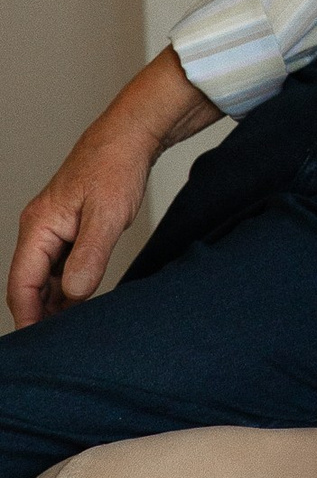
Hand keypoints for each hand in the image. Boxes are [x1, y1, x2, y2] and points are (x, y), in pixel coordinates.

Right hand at [8, 49, 218, 326]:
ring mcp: (55, 226)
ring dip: (56, 301)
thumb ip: (88, 258)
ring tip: (73, 329)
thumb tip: (72, 295)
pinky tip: (83, 301)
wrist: (133, 134)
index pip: (21, 283)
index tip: (40, 344)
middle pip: (29, 283)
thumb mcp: (107, 216)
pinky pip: (61, 264)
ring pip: (46, 275)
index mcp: (39, 226)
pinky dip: (68, 285)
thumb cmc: (117, 166)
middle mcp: (40, 228)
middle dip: (40, 313)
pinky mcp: (72, 225)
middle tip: (59, 343)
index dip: (28, 316)